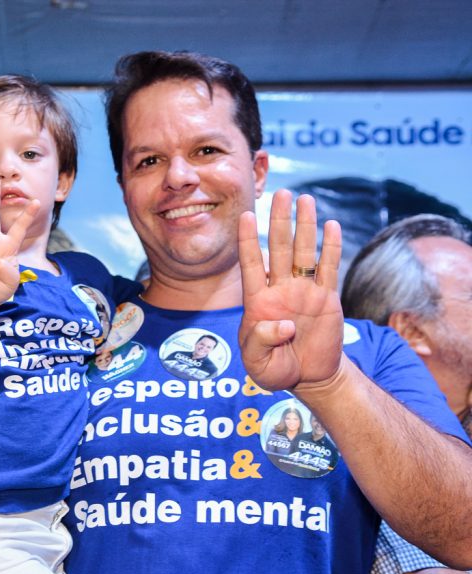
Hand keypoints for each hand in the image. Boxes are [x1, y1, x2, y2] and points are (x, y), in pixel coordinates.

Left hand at [238, 190, 342, 391]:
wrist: (307, 377)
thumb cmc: (275, 370)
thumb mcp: (257, 364)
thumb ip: (260, 342)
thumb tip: (282, 323)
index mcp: (257, 302)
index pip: (249, 264)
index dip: (247, 241)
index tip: (245, 215)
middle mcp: (279, 290)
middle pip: (278, 249)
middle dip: (279, 221)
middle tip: (281, 193)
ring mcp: (303, 291)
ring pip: (303, 252)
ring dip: (304, 226)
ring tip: (304, 199)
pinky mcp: (326, 298)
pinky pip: (328, 268)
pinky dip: (330, 248)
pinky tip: (331, 226)